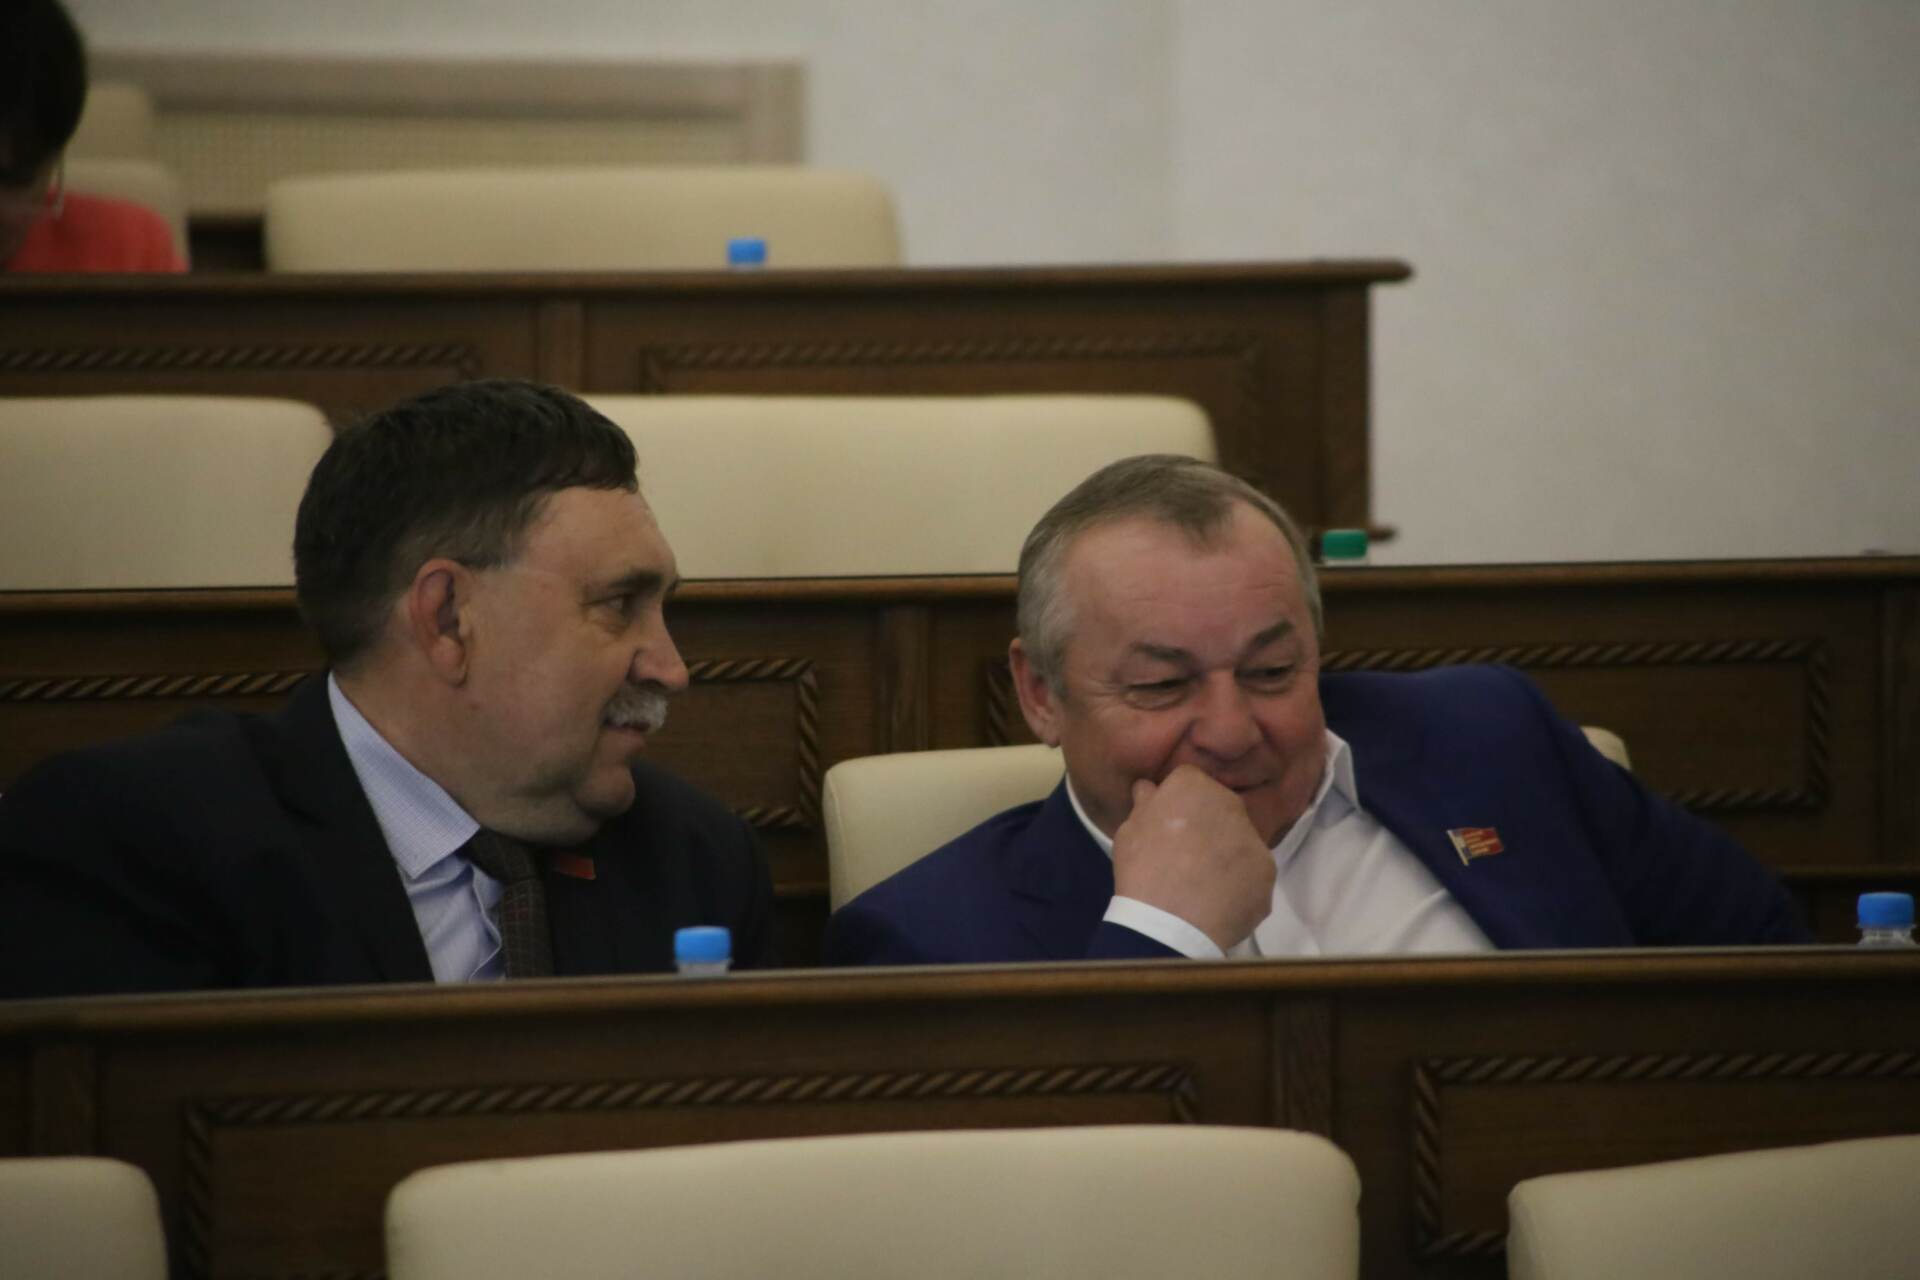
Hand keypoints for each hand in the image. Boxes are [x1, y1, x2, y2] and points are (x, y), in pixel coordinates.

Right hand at [1111, 765, 1275, 952]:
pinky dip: (1240, 884)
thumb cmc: (1142, 870)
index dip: (1177, 802)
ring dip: (1226, 853)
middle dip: (1207, 824)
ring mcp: (1254, 838)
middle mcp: (1230, 803)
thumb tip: (1149, 787)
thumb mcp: (1128, 831)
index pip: (1188, 781)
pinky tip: (1219, 901)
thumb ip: (1144, 803)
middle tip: (1186, 854)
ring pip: (1240, 840)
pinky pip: (1252, 872)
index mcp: (1193, 786)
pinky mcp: (1268, 871)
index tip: (1167, 824)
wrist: (1170, 923)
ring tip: (1204, 883)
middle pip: (1220, 807)